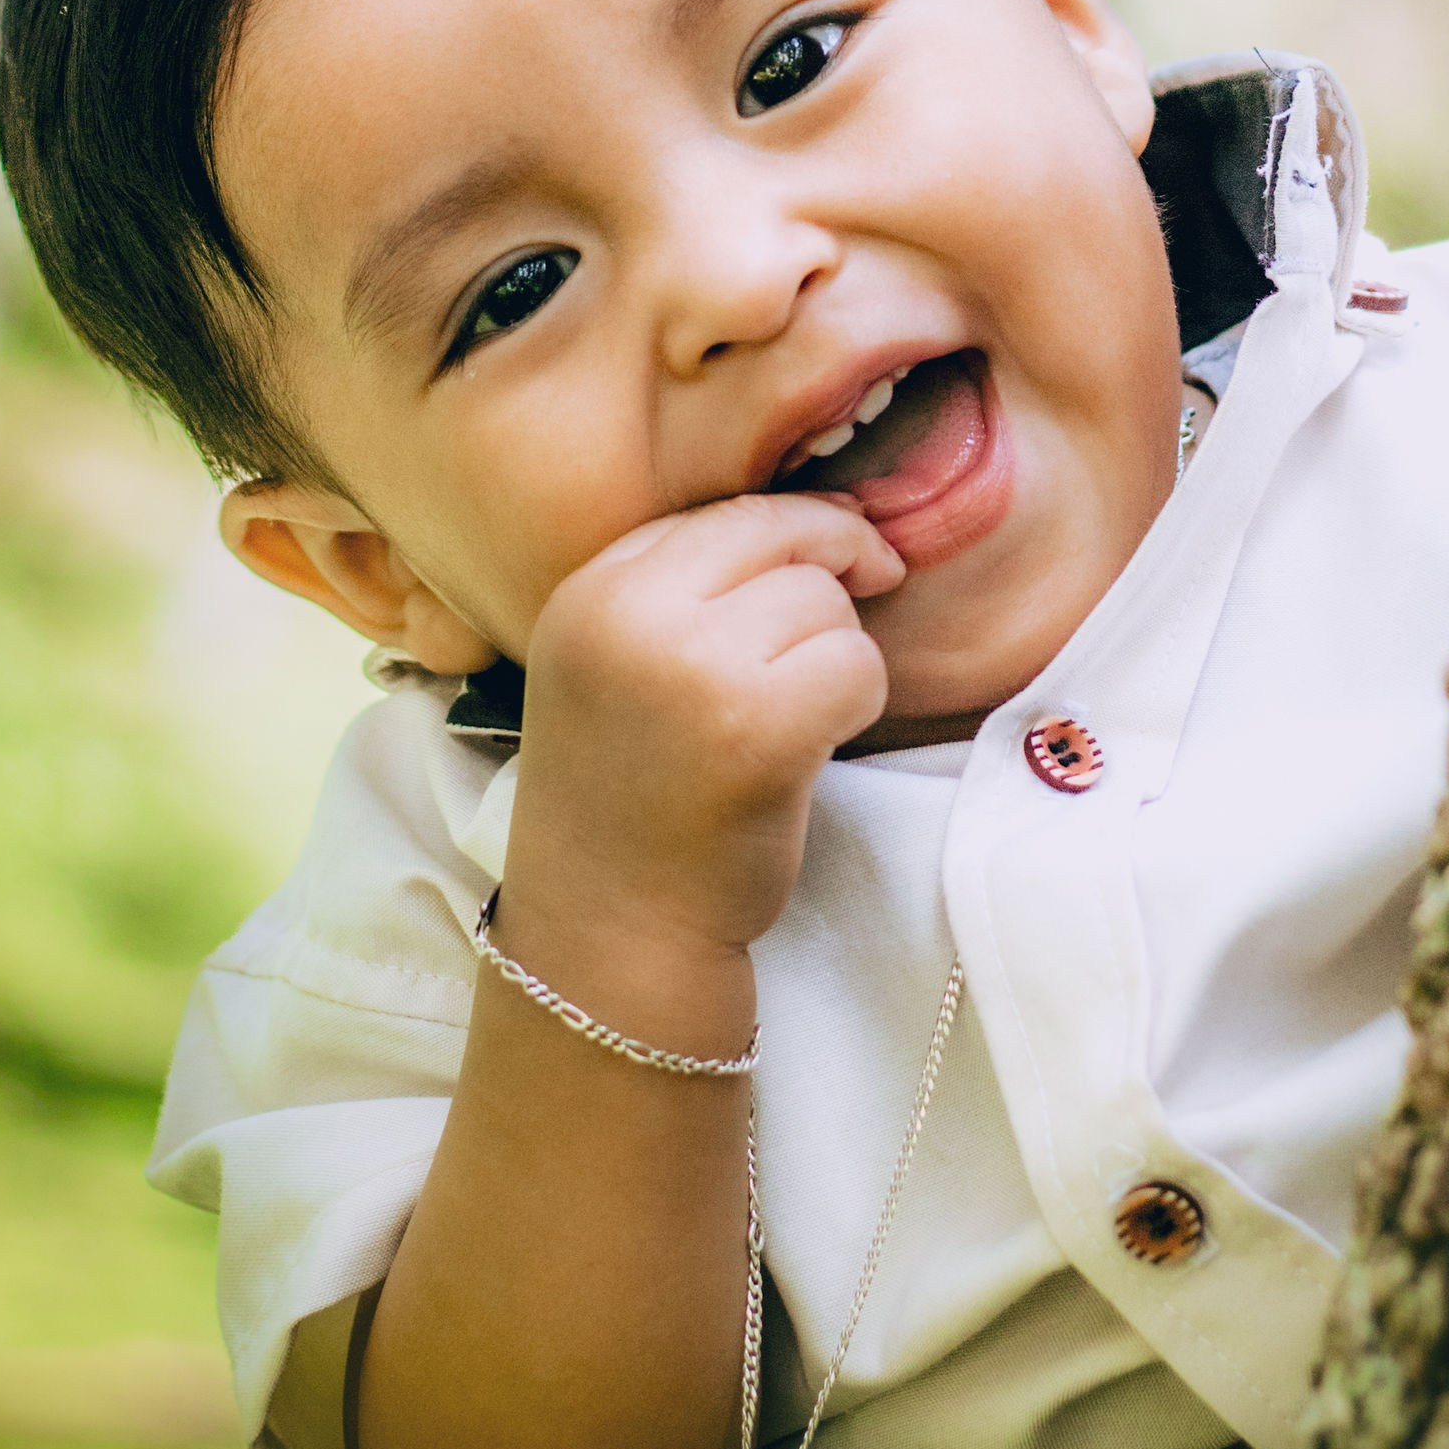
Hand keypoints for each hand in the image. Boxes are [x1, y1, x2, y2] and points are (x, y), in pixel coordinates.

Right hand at [505, 491, 904, 967]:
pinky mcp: (759, 728)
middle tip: (855, 611)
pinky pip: (858, 665)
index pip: (721, 513)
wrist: (612, 934)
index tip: (835, 558)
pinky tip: (814, 744)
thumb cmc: (629, 801)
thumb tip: (824, 522)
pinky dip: (858, 702)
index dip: (794, 529)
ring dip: (836, 655)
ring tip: (791, 716)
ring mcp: (694, 669)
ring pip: (826, 603)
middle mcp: (631, 618)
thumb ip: (684, 588)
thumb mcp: (614, 665)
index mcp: (589, 594)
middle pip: (781, 537)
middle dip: (834, 569)